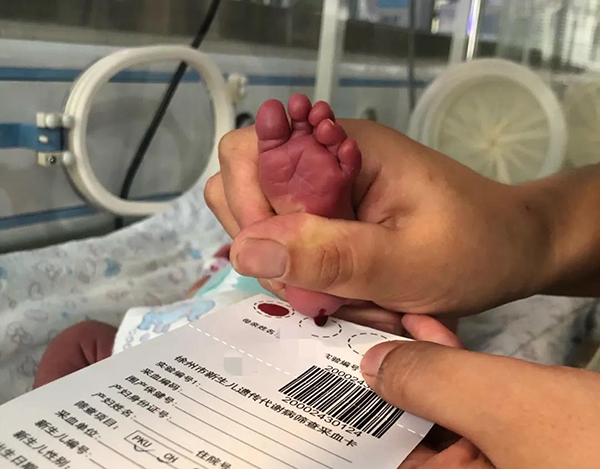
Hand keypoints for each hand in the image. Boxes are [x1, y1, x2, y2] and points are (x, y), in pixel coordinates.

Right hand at [206, 120, 549, 316]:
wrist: (515, 247)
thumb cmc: (476, 246)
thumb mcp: (405, 262)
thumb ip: (328, 255)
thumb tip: (244, 251)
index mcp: (341, 146)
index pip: (247, 153)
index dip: (249, 208)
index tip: (288, 263)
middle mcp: (324, 157)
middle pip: (244, 188)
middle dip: (269, 249)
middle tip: (318, 290)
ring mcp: (326, 187)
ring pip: (263, 224)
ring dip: (289, 268)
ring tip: (337, 295)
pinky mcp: (333, 214)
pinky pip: (291, 243)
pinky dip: (307, 276)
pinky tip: (344, 293)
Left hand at [360, 340, 599, 467]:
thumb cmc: (595, 442)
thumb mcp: (503, 407)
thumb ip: (434, 383)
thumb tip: (372, 365)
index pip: (381, 455)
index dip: (356, 410)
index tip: (337, 364)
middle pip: (406, 434)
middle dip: (388, 378)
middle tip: (360, 333)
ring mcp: (499, 464)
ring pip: (440, 415)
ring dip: (419, 366)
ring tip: (392, 323)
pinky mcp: (523, 445)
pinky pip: (475, 408)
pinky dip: (457, 370)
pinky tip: (435, 332)